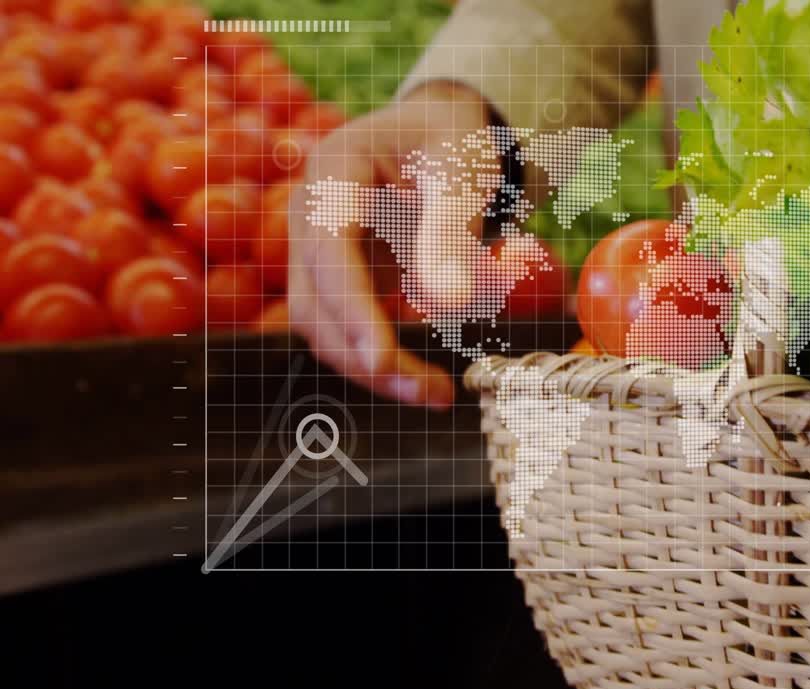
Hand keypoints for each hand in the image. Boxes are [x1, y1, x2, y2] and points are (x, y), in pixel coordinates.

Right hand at [288, 81, 493, 407]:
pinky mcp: (334, 279)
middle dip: (366, 356)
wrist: (436, 133)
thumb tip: (449, 302)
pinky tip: (422, 381)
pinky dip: (379, 359)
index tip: (383, 358)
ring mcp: (315, 250)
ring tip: (435, 394)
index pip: (329, 251)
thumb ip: (453, 230)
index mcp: (332, 174)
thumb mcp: (462, 172)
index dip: (352, 309)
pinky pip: (345, 329)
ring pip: (322, 327)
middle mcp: (308, 214)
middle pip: (315, 302)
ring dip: (371, 368)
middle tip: (432, 393)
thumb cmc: (450, 143)